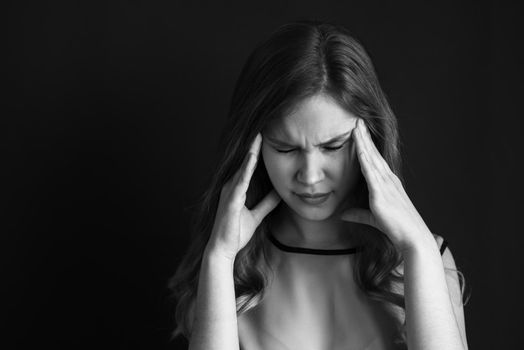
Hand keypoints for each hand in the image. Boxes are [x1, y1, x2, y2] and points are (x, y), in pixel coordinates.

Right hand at [207, 133, 281, 260]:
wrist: (223, 249)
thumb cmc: (236, 232)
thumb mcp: (256, 215)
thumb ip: (266, 203)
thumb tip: (279, 193)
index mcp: (237, 189)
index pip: (248, 166)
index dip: (256, 151)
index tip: (265, 137)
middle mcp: (231, 187)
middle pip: (244, 162)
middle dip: (253, 146)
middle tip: (262, 128)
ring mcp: (229, 192)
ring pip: (242, 168)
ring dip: (250, 152)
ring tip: (258, 136)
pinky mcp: (231, 201)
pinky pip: (240, 181)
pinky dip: (246, 169)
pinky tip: (252, 158)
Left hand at [339, 118, 430, 252]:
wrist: (412, 238)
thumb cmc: (396, 229)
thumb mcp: (373, 218)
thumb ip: (358, 214)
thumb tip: (343, 214)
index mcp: (388, 184)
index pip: (375, 160)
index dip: (366, 145)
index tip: (359, 132)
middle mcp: (388, 180)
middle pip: (373, 153)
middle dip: (365, 137)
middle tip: (357, 120)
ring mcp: (385, 184)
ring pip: (371, 157)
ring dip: (363, 141)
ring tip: (356, 125)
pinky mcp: (381, 192)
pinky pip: (371, 170)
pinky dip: (364, 157)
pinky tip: (359, 146)